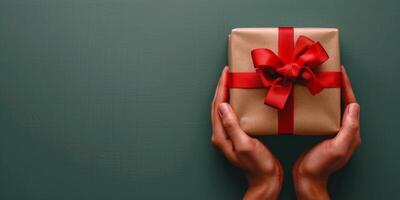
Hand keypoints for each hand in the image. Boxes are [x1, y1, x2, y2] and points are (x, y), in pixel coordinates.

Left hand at [211, 66, 282, 199]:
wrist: (266, 180)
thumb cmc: (258, 165)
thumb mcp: (245, 144)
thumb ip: (232, 126)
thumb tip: (222, 105)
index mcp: (220, 135)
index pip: (218, 105)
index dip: (221, 87)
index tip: (226, 72)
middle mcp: (221, 134)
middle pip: (218, 105)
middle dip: (222, 86)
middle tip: (228, 71)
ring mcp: (228, 135)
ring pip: (224, 108)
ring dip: (227, 92)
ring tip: (233, 79)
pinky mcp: (237, 134)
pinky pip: (233, 113)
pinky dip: (235, 101)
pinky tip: (241, 96)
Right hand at [292, 66, 360, 199]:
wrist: (307, 178)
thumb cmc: (321, 165)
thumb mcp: (337, 148)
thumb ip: (348, 128)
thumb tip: (353, 106)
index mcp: (350, 132)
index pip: (351, 104)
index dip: (346, 87)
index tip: (340, 72)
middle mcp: (344, 130)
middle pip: (343, 103)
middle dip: (338, 87)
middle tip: (329, 73)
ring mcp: (332, 131)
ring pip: (332, 107)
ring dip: (328, 93)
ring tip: (319, 81)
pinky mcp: (320, 132)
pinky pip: (322, 113)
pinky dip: (318, 103)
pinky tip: (309, 99)